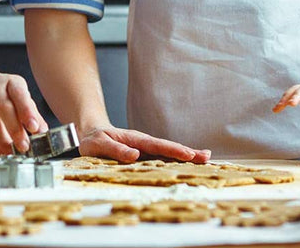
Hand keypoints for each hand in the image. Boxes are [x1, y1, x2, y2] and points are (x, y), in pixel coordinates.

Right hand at [0, 70, 47, 154]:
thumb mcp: (16, 92)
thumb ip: (30, 110)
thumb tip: (42, 130)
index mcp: (10, 82)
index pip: (20, 95)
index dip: (27, 112)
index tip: (34, 128)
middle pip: (4, 109)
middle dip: (16, 130)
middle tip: (25, 146)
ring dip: (4, 141)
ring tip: (14, 152)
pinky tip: (2, 151)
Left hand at [77, 125, 210, 163]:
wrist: (92, 134)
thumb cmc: (94, 140)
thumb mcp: (98, 145)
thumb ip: (115, 149)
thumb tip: (134, 155)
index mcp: (135, 140)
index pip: (157, 146)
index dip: (174, 150)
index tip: (189, 155)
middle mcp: (144, 144)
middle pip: (169, 148)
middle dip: (188, 152)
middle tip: (207, 157)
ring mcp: (146, 150)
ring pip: (169, 153)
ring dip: (186, 156)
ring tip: (205, 159)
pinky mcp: (145, 156)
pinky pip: (163, 158)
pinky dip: (176, 160)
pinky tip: (188, 165)